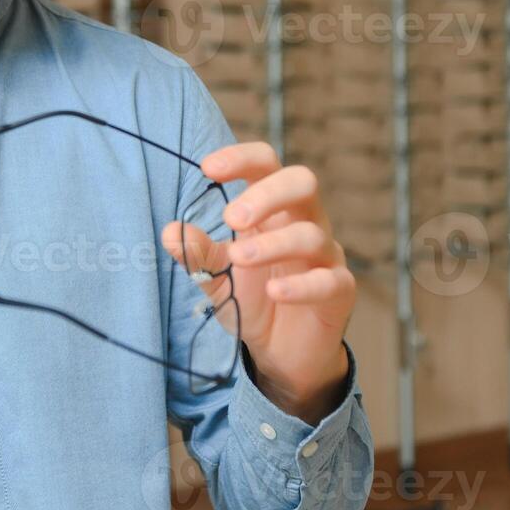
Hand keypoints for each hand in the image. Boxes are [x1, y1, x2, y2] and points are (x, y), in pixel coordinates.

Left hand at [161, 142, 354, 421]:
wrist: (280, 351)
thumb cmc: (251, 298)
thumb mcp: (216, 276)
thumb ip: (197, 254)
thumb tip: (170, 232)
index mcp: (273, 209)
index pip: (266, 165)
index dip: (241, 158)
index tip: (207, 168)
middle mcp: (304, 222)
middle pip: (301, 182)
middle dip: (266, 193)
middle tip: (231, 218)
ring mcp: (326, 255)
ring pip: (311, 234)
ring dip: (272, 244)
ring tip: (238, 259)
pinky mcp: (340, 291)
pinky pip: (330, 281)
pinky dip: (301, 286)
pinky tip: (273, 292)